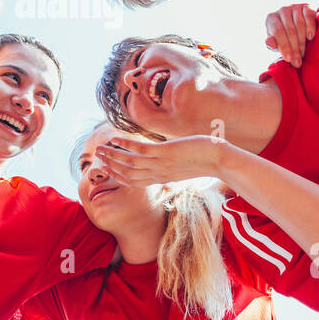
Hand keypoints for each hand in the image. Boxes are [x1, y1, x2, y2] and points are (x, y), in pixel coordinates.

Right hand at [94, 135, 222, 186]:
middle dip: (111, 166)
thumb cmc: (206, 160)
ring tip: (99, 149)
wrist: (220, 160)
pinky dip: (125, 145)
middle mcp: (159, 174)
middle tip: (97, 157)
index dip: (119, 175)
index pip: (135, 181)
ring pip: (129, 163)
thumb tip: (169, 154)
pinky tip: (115, 138)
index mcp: (162, 178)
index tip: (108, 168)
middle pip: (128, 173)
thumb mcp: (185, 164)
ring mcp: (161, 164)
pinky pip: (140, 150)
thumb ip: (173, 162)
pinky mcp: (165, 153)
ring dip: (113, 155)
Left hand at [265, 3, 317, 67]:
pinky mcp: (306, 7)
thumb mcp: (276, 42)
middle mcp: (282, 10)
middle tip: (297, 61)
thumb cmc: (283, 37)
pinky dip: (310, 27)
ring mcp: (294, 7)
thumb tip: (269, 42)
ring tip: (303, 54)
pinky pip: (309, 16)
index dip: (283, 46)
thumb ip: (272, 43)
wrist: (296, 28)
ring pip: (299, 24)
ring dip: (302, 41)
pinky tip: (310, 37)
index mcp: (271, 18)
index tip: (288, 59)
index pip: (278, 31)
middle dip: (294, 47)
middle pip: (290, 30)